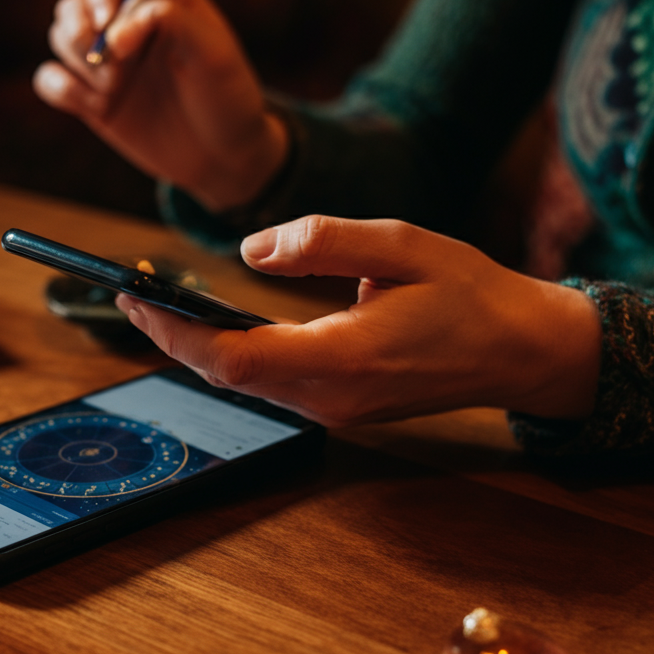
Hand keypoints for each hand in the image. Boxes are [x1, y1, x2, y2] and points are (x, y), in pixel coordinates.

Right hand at [33, 0, 287, 211]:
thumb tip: (116, 32)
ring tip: (115, 89)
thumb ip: (169, 21)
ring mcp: (106, 60)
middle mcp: (126, 22)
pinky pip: (48, 79)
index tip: (106, 22)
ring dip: (80, 63)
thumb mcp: (213, 54)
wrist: (221, 157)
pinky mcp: (89, 95)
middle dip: (81, 31)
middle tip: (112, 66)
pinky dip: (61, 89)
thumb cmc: (226, 98)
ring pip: (59, 37)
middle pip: (74, 3)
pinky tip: (96, 108)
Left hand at [116, 216, 602, 426]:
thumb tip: (250, 250)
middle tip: (132, 292)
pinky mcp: (340, 407)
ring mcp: (334, 410)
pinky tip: (215, 325)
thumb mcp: (402, 245)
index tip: (134, 296)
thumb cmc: (470, 293)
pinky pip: (268, 386)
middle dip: (172, 336)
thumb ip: (323, 243)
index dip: (174, 330)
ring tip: (160, 303)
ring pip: (243, 384)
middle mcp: (330, 398)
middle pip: (225, 375)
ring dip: (198, 347)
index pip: (232, 356)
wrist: (521, 351)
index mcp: (343, 358)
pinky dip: (231, 355)